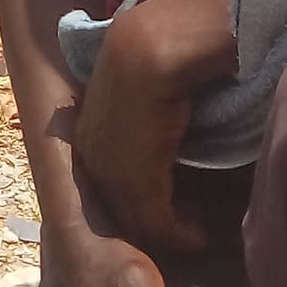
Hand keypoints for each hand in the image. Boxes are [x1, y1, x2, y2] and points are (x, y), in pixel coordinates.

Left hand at [75, 0, 234, 252]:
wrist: (150, 50)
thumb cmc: (149, 57)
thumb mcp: (134, 91)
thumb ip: (140, 115)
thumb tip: (157, 126)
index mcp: (88, 136)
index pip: (108, 183)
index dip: (138, 197)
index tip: (168, 201)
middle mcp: (92, 160)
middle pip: (121, 208)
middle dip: (152, 221)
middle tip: (184, 225)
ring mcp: (110, 175)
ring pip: (140, 222)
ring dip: (170, 233)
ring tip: (195, 231)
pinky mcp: (137, 186)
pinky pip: (159, 225)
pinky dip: (180, 235)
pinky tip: (198, 234)